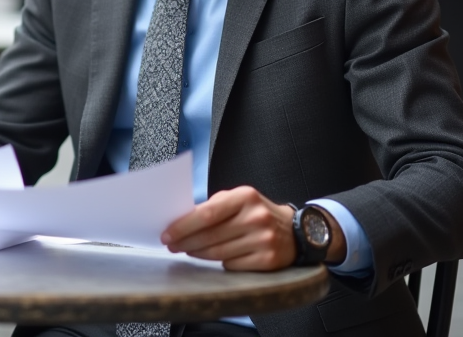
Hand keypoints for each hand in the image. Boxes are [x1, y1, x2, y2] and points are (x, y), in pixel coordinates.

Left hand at [161, 186, 332, 270]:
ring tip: (186, 251)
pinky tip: (213, 258)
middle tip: (171, 245)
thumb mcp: (238, 200)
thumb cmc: (256, 213)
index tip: (167, 233)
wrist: (296, 231)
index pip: (207, 213)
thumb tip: (181, 221)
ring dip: (197, 253)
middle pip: (210, 235)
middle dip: (185, 242)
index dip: (183, 226)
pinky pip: (232, 265)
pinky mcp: (268, 260)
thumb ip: (213, 207)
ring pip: (219, 252)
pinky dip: (220, 262)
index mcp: (245, 196)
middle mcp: (256, 217)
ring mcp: (264, 240)